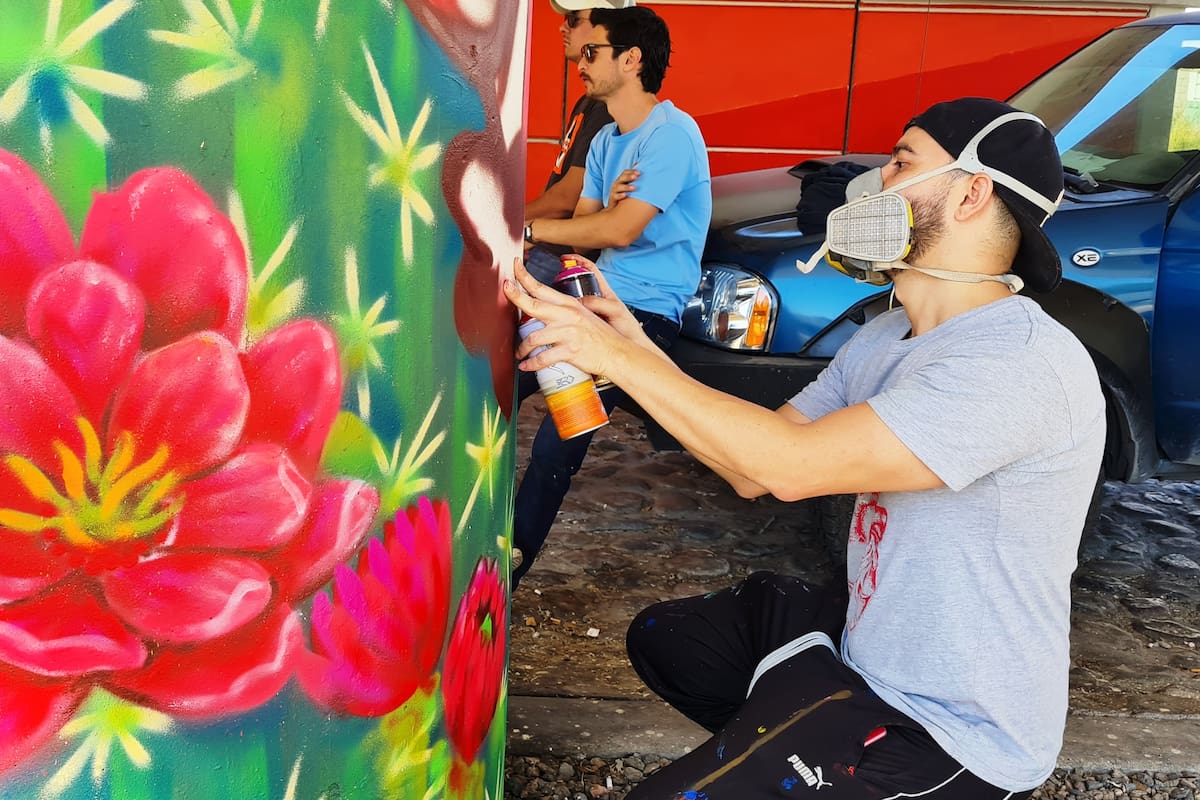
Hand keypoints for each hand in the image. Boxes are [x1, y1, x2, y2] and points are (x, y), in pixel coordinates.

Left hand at [506, 257, 624, 378]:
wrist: (617, 353)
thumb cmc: (601, 336)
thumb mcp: (584, 315)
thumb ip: (565, 310)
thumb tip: (545, 309)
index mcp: (569, 305)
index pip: (542, 288)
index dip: (524, 276)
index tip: (514, 268)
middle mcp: (567, 316)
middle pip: (533, 304)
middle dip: (515, 296)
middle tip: (504, 291)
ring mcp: (568, 333)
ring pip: (533, 338)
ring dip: (522, 348)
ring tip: (519, 353)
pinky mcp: (569, 350)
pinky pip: (543, 358)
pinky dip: (531, 364)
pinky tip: (526, 365)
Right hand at [607, 166, 639, 207]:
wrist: (614, 207)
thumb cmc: (623, 194)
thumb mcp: (627, 185)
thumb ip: (633, 177)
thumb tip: (638, 164)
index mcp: (621, 179)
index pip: (625, 172)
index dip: (632, 171)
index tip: (639, 173)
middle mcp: (616, 184)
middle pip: (622, 178)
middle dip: (629, 177)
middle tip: (636, 177)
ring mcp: (614, 191)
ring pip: (619, 187)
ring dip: (626, 187)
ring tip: (634, 187)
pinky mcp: (612, 199)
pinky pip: (615, 196)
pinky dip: (620, 195)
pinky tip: (625, 195)